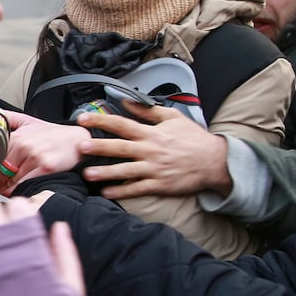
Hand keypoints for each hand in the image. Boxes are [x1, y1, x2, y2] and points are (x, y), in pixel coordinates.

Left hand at [0, 112, 90, 191]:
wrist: (77, 140)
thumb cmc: (53, 135)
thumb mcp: (29, 121)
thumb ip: (8, 118)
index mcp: (16, 137)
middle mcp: (23, 146)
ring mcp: (34, 157)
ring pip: (10, 180)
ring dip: (3, 189)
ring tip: (2, 191)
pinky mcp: (45, 168)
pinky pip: (23, 185)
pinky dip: (16, 191)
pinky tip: (15, 192)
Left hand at [77, 100, 229, 197]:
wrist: (215, 161)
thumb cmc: (193, 139)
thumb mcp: (173, 118)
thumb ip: (147, 111)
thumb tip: (126, 102)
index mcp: (152, 133)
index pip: (122, 124)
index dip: (101, 121)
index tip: (83, 119)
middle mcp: (150, 150)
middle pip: (120, 148)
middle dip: (99, 147)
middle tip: (80, 147)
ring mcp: (154, 169)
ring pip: (125, 171)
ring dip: (105, 173)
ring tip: (87, 174)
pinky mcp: (159, 185)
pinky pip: (137, 189)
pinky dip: (122, 191)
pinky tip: (106, 193)